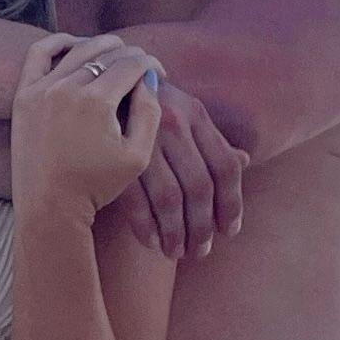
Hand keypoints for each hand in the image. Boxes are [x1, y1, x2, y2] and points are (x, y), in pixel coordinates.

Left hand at [12, 33, 170, 215]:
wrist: (50, 206)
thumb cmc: (96, 185)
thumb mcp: (137, 155)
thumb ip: (150, 112)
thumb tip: (150, 78)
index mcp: (97, 103)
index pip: (131, 64)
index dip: (150, 64)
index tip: (159, 73)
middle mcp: (67, 89)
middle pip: (107, 54)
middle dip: (130, 56)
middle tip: (140, 68)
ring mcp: (42, 90)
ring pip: (78, 50)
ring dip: (101, 47)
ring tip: (115, 55)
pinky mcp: (24, 96)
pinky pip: (39, 54)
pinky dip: (59, 42)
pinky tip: (75, 45)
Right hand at [116, 69, 242, 256]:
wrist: (95, 87)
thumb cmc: (144, 104)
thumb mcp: (182, 111)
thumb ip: (211, 139)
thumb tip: (244, 161)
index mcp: (195, 113)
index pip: (225, 168)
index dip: (231, 205)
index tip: (229, 232)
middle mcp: (173, 124)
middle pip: (199, 187)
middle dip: (203, 227)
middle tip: (201, 251)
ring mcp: (142, 140)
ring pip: (170, 199)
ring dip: (176, 233)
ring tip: (177, 253)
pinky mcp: (114, 156)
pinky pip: (135, 201)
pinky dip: (146, 227)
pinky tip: (152, 243)